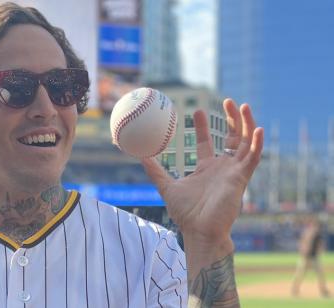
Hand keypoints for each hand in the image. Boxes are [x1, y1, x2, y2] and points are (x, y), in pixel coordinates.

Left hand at [141, 99, 262, 246]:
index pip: (208, 142)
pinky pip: (253, 158)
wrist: (200, 231)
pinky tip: (257, 129)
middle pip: (232, 137)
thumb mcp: (167, 187)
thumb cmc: (186, 214)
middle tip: (227, 100)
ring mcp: (234, 172)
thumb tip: (139, 155)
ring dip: (246, 124)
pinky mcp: (242, 178)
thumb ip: (155, 171)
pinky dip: (256, 144)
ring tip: (242, 105)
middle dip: (231, 119)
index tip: (197, 110)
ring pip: (246, 143)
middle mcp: (223, 167)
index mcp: (207, 168)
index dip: (204, 126)